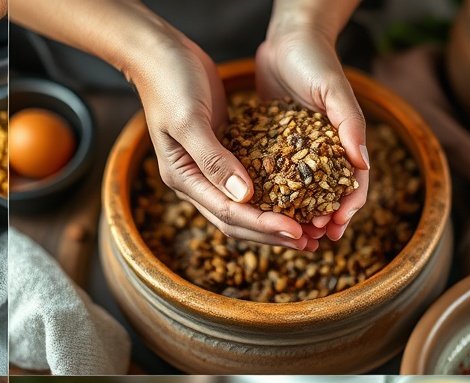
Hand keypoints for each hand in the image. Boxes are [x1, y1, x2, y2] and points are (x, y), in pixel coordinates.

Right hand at [132, 28, 317, 251]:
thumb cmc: (169, 83)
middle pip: (236, 220)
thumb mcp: (190, 120)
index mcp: (183, 178)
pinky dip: (272, 191)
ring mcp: (208, 169)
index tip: (296, 231)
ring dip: (274, 219)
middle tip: (310, 240)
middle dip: (272, 233)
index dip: (262, 225)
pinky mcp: (223, 152)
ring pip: (244, 206)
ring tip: (308, 228)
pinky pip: (250, 181)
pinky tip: (296, 194)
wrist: (159, 55)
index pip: (227, 213)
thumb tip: (244, 197)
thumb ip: (214, 160)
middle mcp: (195, 181)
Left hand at [256, 26, 368, 241]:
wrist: (287, 40)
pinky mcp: (270, 147)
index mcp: (343, 143)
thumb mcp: (334, 91)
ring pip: (297, 194)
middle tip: (312, 241)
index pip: (352, 183)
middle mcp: (320, 152)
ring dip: (295, 216)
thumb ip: (350, 125)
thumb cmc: (316, 61)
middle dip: (320, 220)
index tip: (336, 226)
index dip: (347, 207)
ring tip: (289, 236)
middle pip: (324, 196)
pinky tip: (259, 213)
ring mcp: (295, 152)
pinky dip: (270, 198)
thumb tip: (362, 165)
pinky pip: (271, 178)